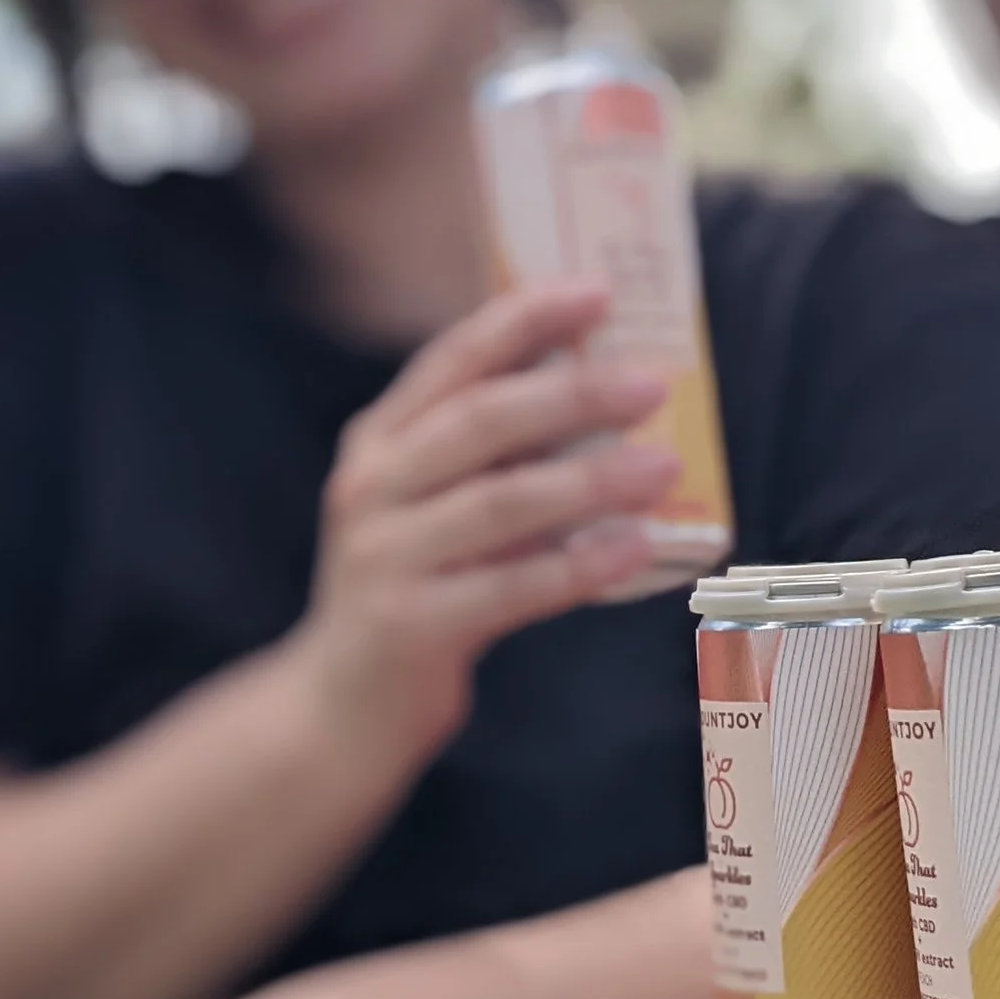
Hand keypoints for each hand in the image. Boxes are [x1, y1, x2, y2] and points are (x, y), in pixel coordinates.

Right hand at [285, 282, 676, 768]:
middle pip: (479, 423)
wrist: (339, 705)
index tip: (595, 293)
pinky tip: (634, 547)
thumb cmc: (412, 588)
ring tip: (660, 467)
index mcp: (379, 442)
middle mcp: (370, 488)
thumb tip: (602, 393)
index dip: (523, 320)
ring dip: (588, 480)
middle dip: (571, 395)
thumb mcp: (428, 505)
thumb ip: (488, 456)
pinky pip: (509, 589)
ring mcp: (383, 558)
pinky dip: (578, 566)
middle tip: (651, 385)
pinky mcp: (409, 626)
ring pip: (499, 503)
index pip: (452, 360)